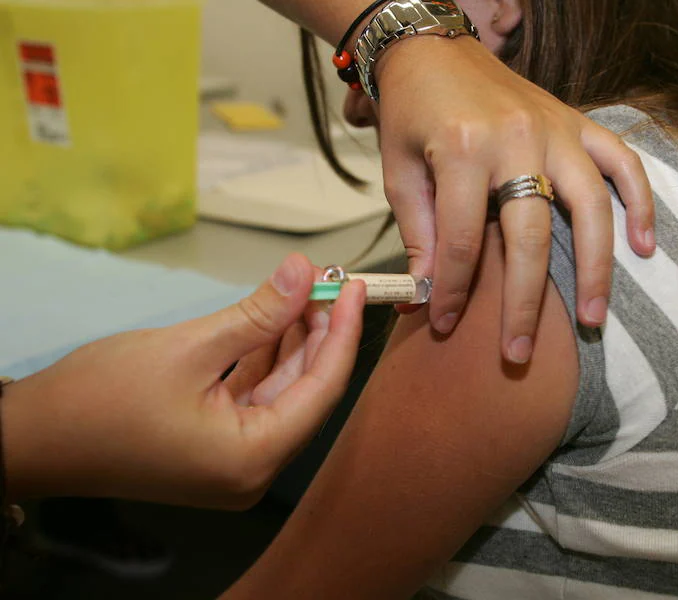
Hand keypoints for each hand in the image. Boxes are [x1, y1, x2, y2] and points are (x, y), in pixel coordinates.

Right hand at [2, 254, 364, 508]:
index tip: (357, 287)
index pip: (323, 389)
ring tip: (306, 290)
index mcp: (254, 458)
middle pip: (306, 390)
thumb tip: (306, 272)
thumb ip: (258, 312)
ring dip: (292, 341)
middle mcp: (253, 468)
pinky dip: (265, 358)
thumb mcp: (190, 347)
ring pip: (281, 391)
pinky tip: (275, 318)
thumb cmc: (102, 398)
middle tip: (328, 282)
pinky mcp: (215, 447)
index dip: (344, 333)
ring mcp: (234, 460)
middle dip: (319, 333)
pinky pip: (254, 397)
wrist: (33, 438)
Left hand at [375, 36, 653, 363]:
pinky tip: (646, 247)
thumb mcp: (400, 172)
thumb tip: (428, 294)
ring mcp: (555, 129)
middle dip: (523, 303)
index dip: (451, 290)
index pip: (461, 241)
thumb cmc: (411, 113)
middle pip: (530, 237)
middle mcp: (516, 139)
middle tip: (519, 352)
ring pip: (590, 208)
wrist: (433, 49)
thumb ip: (420, 232)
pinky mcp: (577, 122)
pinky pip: (622, 162)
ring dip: (596, 269)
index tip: (443, 323)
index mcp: (462, 150)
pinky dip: (640, 203)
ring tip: (595, 320)